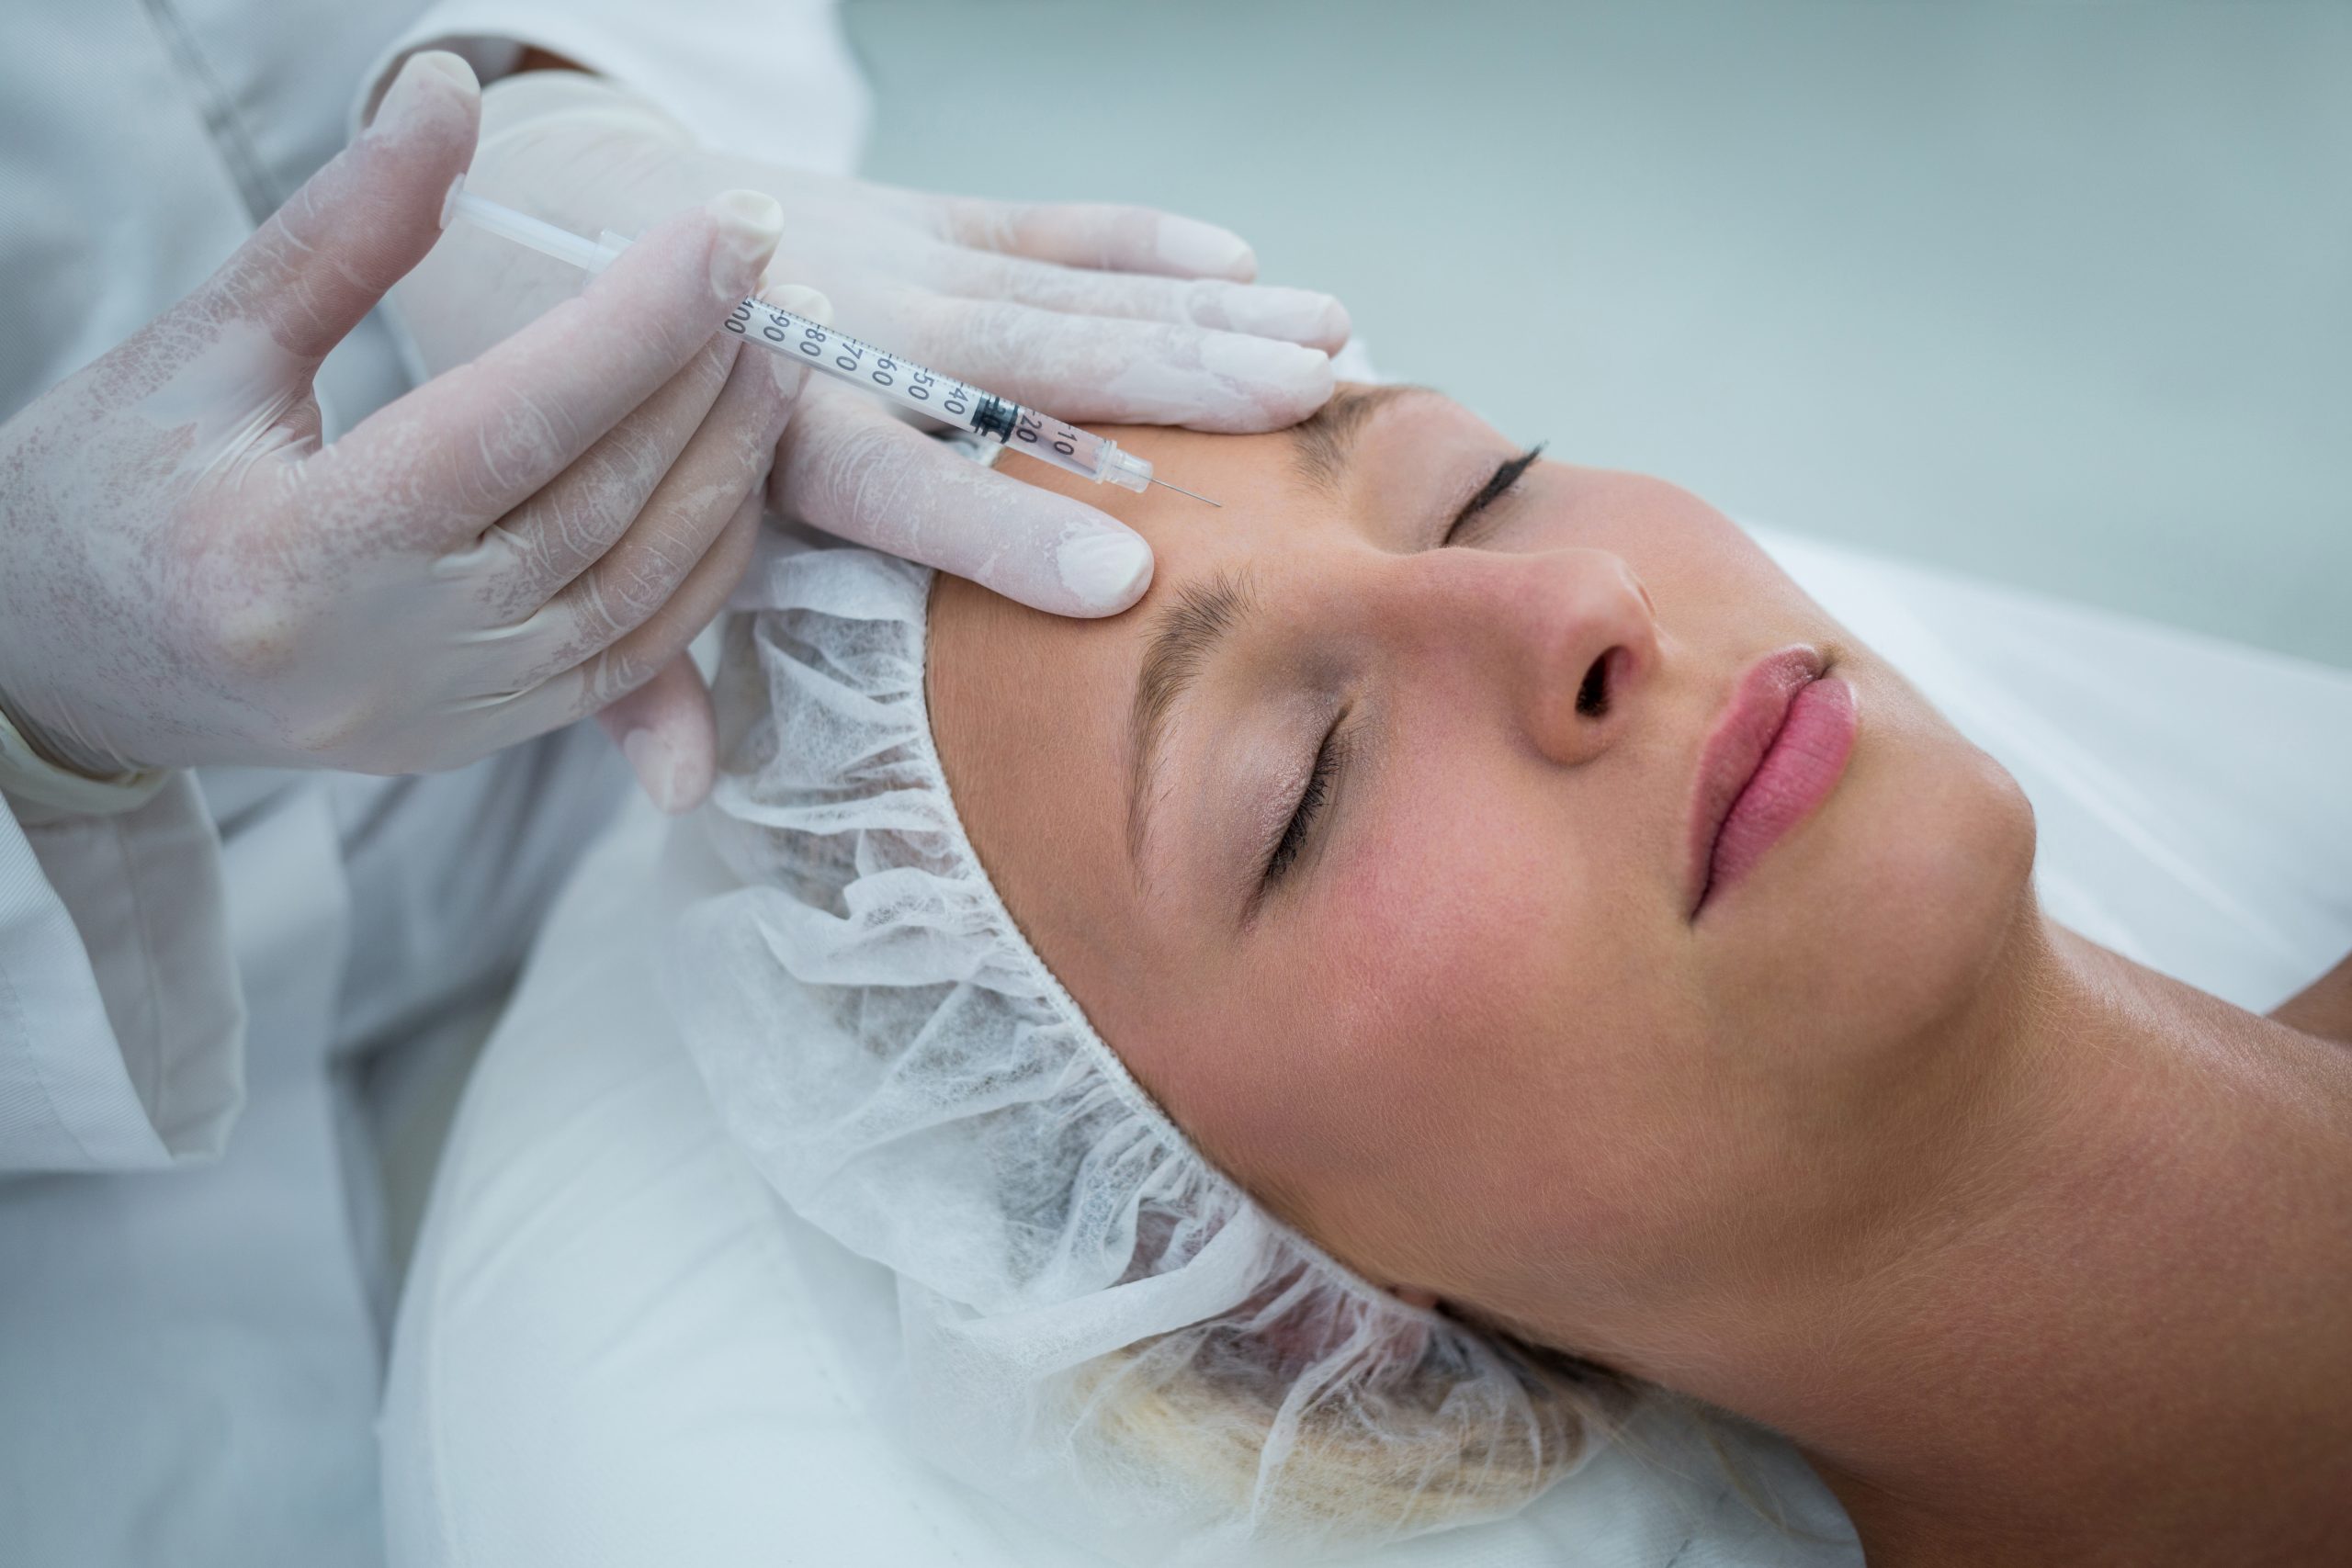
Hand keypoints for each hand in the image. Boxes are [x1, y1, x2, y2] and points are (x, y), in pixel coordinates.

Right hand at [0, 54, 811, 807]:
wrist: (60, 658)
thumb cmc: (110, 487)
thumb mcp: (204, 342)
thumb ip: (345, 225)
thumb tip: (455, 91)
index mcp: (287, 556)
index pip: (507, 425)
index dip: (638, 324)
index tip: (731, 232)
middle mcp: (377, 656)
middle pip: (593, 502)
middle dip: (705, 378)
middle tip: (774, 273)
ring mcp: (437, 713)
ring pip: (633, 586)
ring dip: (727, 466)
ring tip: (778, 353)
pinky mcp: (475, 736)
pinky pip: (629, 654)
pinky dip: (701, 562)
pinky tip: (739, 471)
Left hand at [392, 71, 1351, 616]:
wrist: (551, 202)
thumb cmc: (581, 401)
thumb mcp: (595, 536)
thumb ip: (647, 668)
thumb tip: (685, 801)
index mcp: (766, 435)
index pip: (900, 489)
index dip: (1004, 533)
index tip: (1121, 577)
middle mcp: (844, 332)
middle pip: (1024, 371)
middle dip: (1173, 389)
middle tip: (1307, 411)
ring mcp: (892, 261)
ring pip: (1066, 295)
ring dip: (1204, 318)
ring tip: (1337, 339)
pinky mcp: (921, 215)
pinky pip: (1048, 226)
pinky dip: (1143, 241)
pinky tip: (1244, 263)